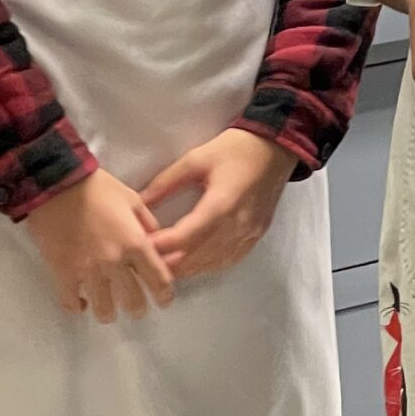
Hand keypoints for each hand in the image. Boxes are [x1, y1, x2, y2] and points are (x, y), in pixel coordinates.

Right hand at [21, 169, 174, 322]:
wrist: (56, 184)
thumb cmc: (98, 188)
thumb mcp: (132, 199)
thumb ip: (147, 223)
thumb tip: (156, 241)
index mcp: (135, 243)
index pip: (159, 280)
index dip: (164, 295)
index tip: (163, 300)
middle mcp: (114, 262)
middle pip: (133, 302)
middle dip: (138, 308)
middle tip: (137, 307)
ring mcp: (87, 270)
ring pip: (104, 310)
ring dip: (109, 312)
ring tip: (109, 309)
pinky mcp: (63, 273)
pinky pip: (72, 303)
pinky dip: (78, 307)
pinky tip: (83, 303)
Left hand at [141, 129, 294, 279]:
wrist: (276, 148)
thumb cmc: (234, 149)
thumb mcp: (196, 159)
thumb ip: (166, 182)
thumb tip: (139, 202)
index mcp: (222, 203)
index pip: (185, 237)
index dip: (160, 246)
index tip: (139, 247)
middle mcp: (237, 224)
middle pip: (198, 256)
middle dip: (169, 262)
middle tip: (144, 263)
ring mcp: (250, 233)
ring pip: (213, 263)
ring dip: (187, 268)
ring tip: (162, 267)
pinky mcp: (256, 235)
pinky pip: (229, 260)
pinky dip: (208, 266)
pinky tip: (193, 264)